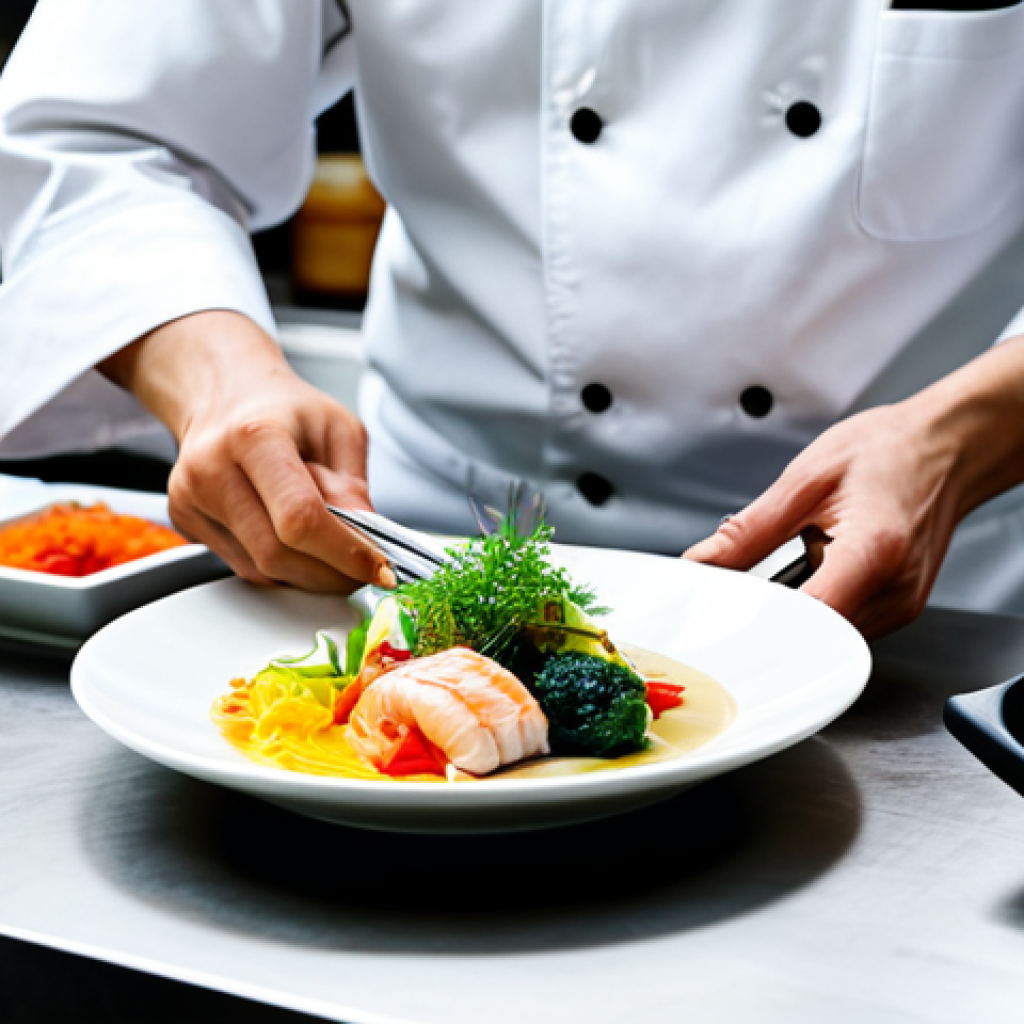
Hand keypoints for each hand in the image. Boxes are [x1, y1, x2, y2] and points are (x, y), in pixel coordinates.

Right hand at [101, 311, 393, 592]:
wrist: (226, 394)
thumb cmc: (285, 409)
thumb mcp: (338, 429)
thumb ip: (353, 485)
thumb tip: (365, 540)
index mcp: (256, 435)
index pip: (299, 517)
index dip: (343, 551)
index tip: (375, 564)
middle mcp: (213, 468)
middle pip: (277, 553)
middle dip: (329, 573)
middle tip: (362, 570)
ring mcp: (192, 497)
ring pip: (260, 569)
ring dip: (307, 574)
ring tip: (331, 550)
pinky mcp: (186, 520)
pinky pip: (243, 566)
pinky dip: (281, 566)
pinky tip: (295, 542)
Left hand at [684, 336, 1023, 638]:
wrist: (946, 447)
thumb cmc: (890, 452)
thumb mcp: (806, 479)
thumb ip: (748, 530)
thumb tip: (702, 562)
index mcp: (873, 552)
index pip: (804, 618)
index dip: (756, 620)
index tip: (724, 608)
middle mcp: (893, 592)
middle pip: (810, 635)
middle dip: (770, 612)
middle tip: (752, 575)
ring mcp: (899, 608)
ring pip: (824, 635)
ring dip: (795, 607)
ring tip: (801, 556)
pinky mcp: (896, 610)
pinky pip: (841, 623)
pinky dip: (817, 602)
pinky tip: (819, 566)